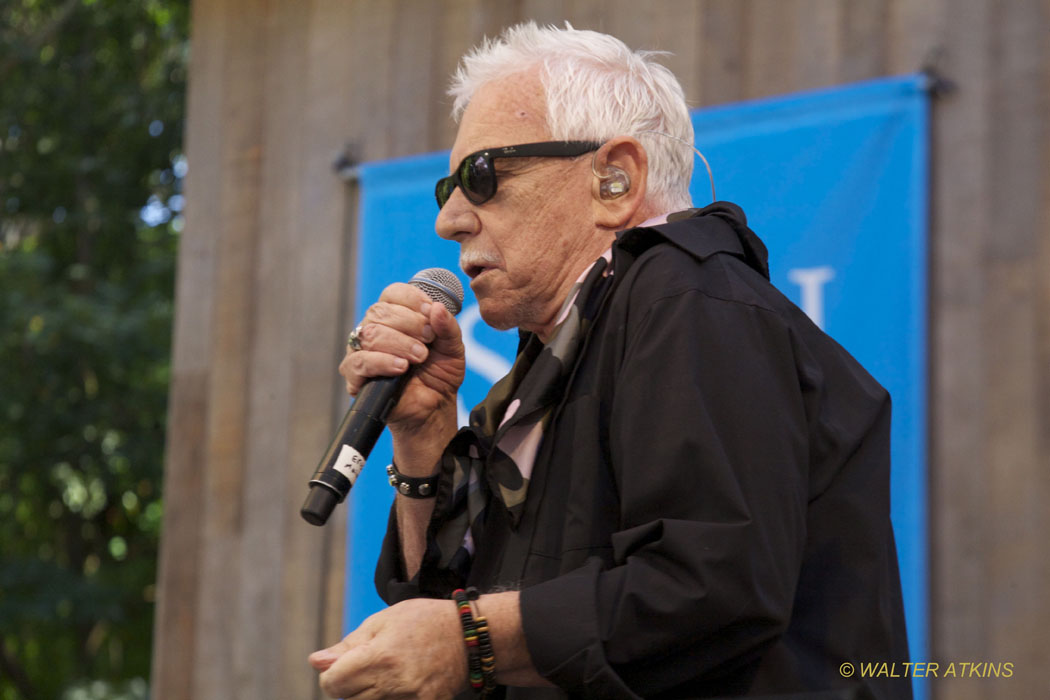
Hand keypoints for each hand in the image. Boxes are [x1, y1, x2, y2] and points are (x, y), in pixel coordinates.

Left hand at [309, 598, 467, 698]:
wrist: (468, 635)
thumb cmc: (424, 621)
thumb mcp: (383, 621)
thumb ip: (348, 645)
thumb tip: (316, 662)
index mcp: (379, 656)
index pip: (333, 683)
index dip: (332, 674)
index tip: (343, 666)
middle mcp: (394, 682)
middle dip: (351, 685)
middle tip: (370, 666)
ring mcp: (411, 698)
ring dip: (370, 693)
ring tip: (388, 672)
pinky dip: (391, 697)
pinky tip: (402, 683)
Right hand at [339, 283, 464, 449]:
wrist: (434, 407)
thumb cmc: (439, 373)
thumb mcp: (453, 348)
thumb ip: (448, 327)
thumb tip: (438, 307)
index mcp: (395, 316)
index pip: (393, 294)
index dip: (412, 299)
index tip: (430, 312)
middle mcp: (374, 329)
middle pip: (380, 311)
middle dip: (409, 323)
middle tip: (428, 340)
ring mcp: (362, 351)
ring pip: (370, 334)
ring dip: (399, 343)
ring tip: (419, 357)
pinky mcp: (356, 376)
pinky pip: (359, 362)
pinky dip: (382, 362)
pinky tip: (400, 368)